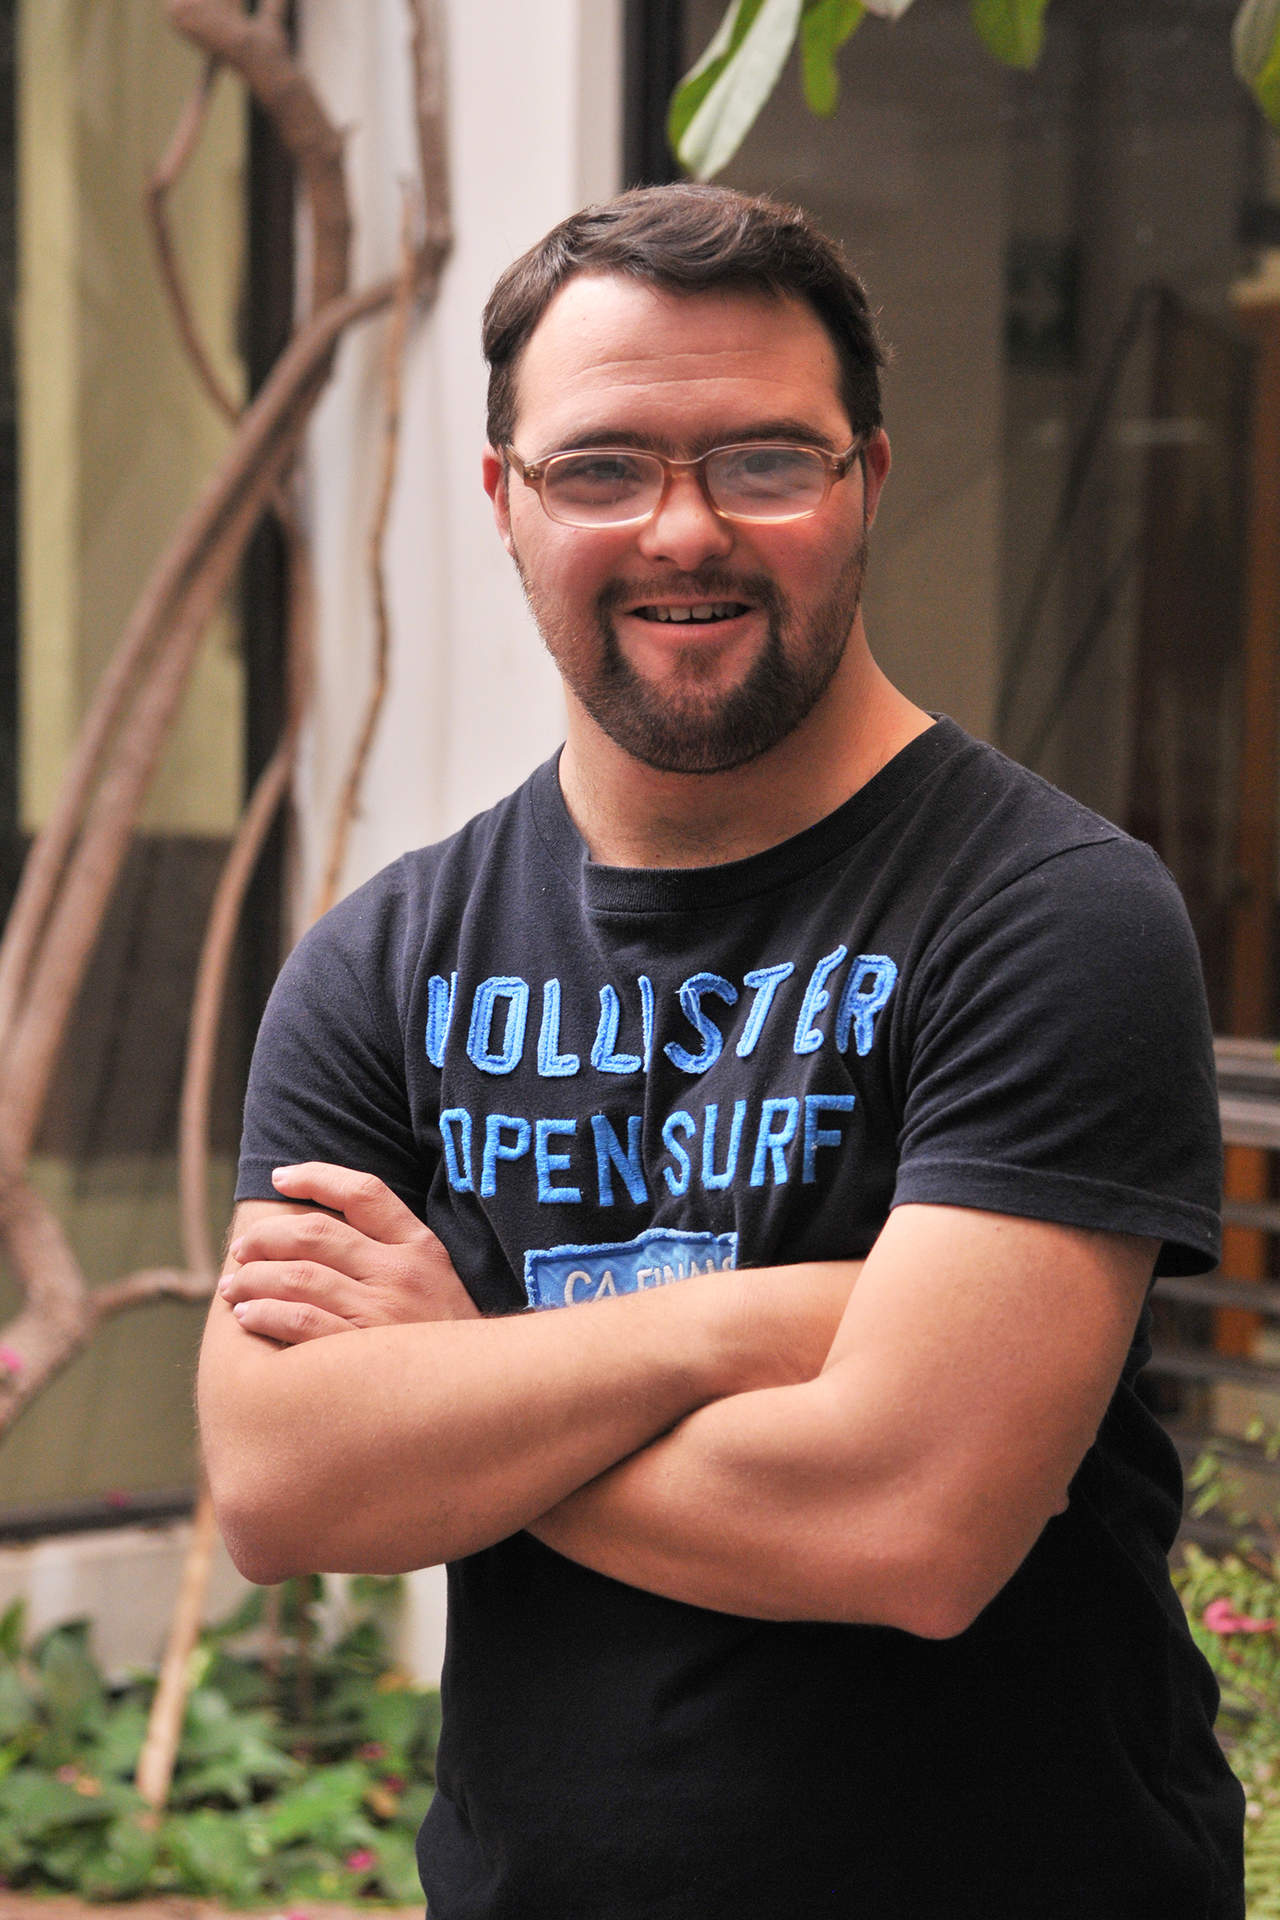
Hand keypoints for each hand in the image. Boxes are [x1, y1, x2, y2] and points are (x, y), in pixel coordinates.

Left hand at [219, 1163, 479, 1343]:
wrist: (485, 1394)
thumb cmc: (447, 1339)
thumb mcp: (437, 1281)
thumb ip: (393, 1252)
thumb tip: (325, 1232)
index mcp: (420, 1247)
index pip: (363, 1192)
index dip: (315, 1176)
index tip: (280, 1177)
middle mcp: (401, 1274)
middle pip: (317, 1234)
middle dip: (267, 1237)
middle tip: (242, 1248)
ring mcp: (381, 1314)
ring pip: (299, 1278)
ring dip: (254, 1278)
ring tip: (233, 1286)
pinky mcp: (362, 1354)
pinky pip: (299, 1323)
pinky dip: (265, 1315)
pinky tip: (248, 1317)